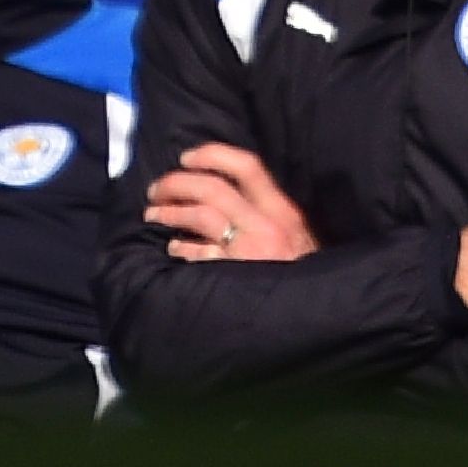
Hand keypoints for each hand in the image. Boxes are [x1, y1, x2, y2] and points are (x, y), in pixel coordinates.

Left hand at [148, 144, 317, 263]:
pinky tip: (174, 248)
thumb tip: (225, 194)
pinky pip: (199, 255)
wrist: (314, 311)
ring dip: (170, 212)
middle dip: (177, 183)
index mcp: (283, 212)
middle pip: (213, 188)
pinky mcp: (233, 278)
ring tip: (153, 214)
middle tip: (156, 189)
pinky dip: (181, 248)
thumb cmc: (304, 273)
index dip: (212, 155)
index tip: (186, 157)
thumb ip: (268, 214)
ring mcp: (248, 253)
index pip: (247, 166)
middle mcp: (265, 227)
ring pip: (200, 216)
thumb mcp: (298, 236)